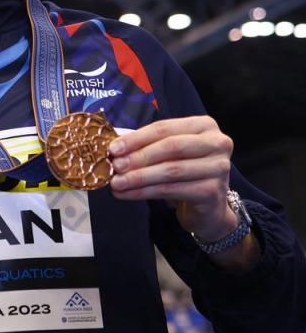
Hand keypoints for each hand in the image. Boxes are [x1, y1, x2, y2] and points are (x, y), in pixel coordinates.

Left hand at [108, 115, 259, 269]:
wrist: (208, 206)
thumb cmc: (184, 171)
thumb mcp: (168, 152)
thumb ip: (146, 145)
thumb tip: (114, 148)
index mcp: (204, 125)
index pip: (164, 128)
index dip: (136, 138)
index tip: (113, 148)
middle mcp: (217, 143)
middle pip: (171, 147)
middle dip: (138, 157)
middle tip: (115, 166)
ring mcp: (219, 168)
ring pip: (171, 170)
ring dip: (139, 177)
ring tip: (117, 182)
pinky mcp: (213, 191)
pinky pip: (173, 190)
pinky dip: (145, 192)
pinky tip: (127, 194)